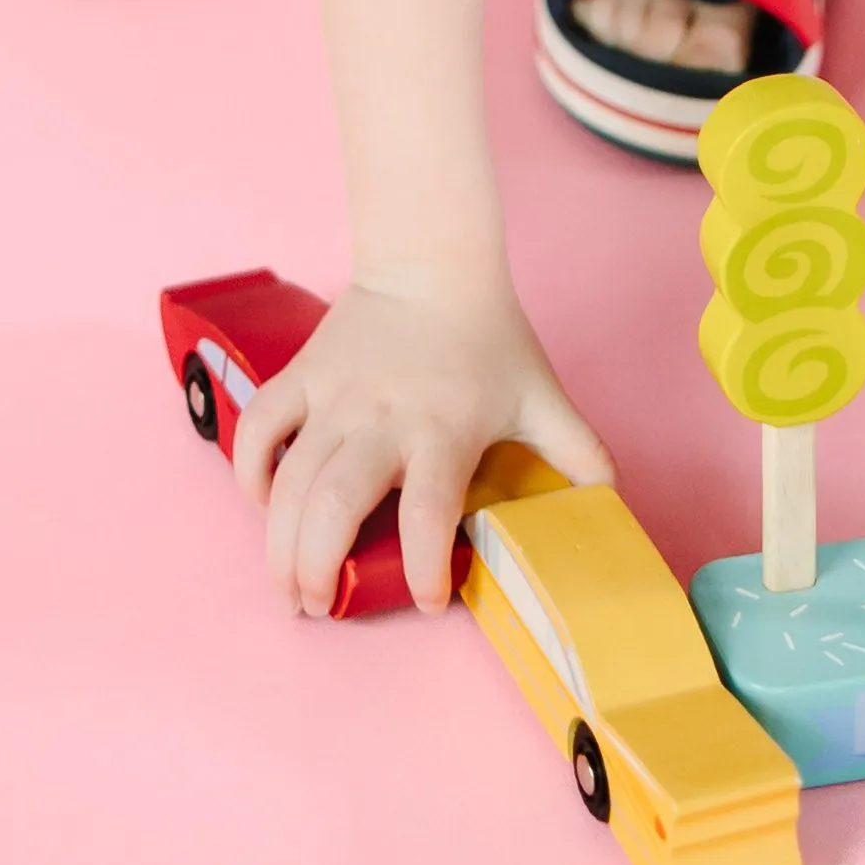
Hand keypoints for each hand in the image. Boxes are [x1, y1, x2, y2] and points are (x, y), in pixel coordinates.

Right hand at [232, 282, 611, 619]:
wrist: (432, 257)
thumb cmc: (488, 335)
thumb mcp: (542, 395)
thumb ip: (578, 455)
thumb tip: (612, 511)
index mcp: (444, 428)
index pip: (427, 510)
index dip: (422, 566)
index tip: (429, 601)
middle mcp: (382, 417)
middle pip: (335, 503)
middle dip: (318, 569)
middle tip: (321, 608)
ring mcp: (335, 395)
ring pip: (290, 478)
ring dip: (279, 543)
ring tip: (288, 589)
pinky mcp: (303, 374)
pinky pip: (260, 427)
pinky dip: (251, 471)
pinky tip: (262, 505)